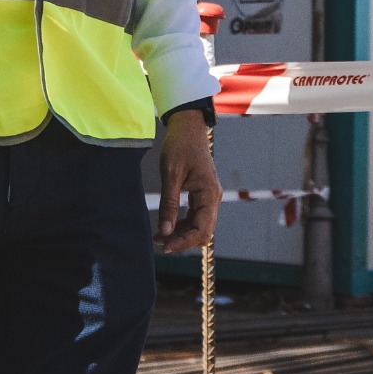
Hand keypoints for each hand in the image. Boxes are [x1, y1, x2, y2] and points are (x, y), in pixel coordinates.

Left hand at [155, 110, 218, 251]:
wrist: (187, 126)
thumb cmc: (180, 146)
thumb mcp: (171, 175)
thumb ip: (168, 204)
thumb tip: (165, 231)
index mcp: (209, 194)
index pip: (202, 229)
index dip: (184, 242)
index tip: (165, 247)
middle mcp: (213, 198)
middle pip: (203, 231)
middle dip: (182, 240)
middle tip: (159, 243)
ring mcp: (209, 196)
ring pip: (199, 225)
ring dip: (181, 234)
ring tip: (158, 236)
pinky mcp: (202, 194)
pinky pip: (195, 216)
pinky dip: (182, 224)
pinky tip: (166, 226)